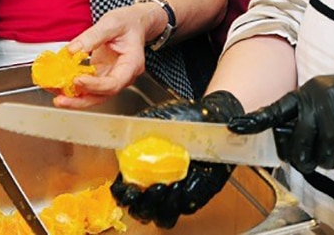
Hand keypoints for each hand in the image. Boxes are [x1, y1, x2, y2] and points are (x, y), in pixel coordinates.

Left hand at [52, 2, 163, 106]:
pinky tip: (58, 85)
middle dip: (79, 101)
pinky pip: (87, 86)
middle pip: (102, 96)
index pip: (114, 83)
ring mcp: (112, 77)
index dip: (95, 86)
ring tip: (55, 93)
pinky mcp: (101, 75)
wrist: (134, 22)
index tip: (77, 80)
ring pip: (93, 95)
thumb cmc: (129, 22)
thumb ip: (92, 36)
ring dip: (73, 98)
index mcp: (132, 64)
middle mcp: (123, 76)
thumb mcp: (112, 23)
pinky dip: (72, 88)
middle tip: (60, 100)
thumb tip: (72, 51)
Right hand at [111, 90, 243, 227]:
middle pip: (141, 210)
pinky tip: (184, 184)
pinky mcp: (195, 195)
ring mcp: (174, 193)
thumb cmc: (182, 118)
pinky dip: (183, 199)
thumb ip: (137, 130)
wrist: (211, 117)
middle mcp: (154, 186)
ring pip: (163, 216)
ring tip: (170, 187)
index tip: (128, 188)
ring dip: (163, 206)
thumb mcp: (156, 118)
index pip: (123, 192)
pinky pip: (186, 206)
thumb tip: (124, 139)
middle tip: (153, 188)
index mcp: (139, 170)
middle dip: (144, 205)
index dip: (123, 194)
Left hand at [229, 71, 333, 172]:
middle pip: (298, 144)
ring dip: (332, 158)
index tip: (234, 126)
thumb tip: (286, 145)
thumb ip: (308, 116)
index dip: (256, 120)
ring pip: (322, 155)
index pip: (277, 109)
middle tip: (314, 158)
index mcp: (309, 92)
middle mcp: (319, 100)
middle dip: (305, 159)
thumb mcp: (329, 99)